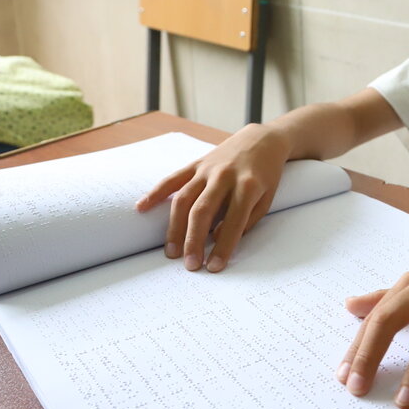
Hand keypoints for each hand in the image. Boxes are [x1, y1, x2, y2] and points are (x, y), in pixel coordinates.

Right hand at [135, 124, 290, 271]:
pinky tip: (142, 208)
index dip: (223, 247)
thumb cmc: (265, 176)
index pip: (234, 221)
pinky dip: (155, 193)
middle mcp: (224, 176)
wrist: (261, 141)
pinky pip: (172, 179)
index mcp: (248, 186)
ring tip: (170, 252)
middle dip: (194, 241)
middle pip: (202, 211)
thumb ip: (245, 220)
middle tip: (190, 265)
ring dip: (174, 228)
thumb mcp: (266, 199)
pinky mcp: (196, 164)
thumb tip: (216, 237)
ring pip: (183, 199)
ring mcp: (207, 169)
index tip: (214, 268)